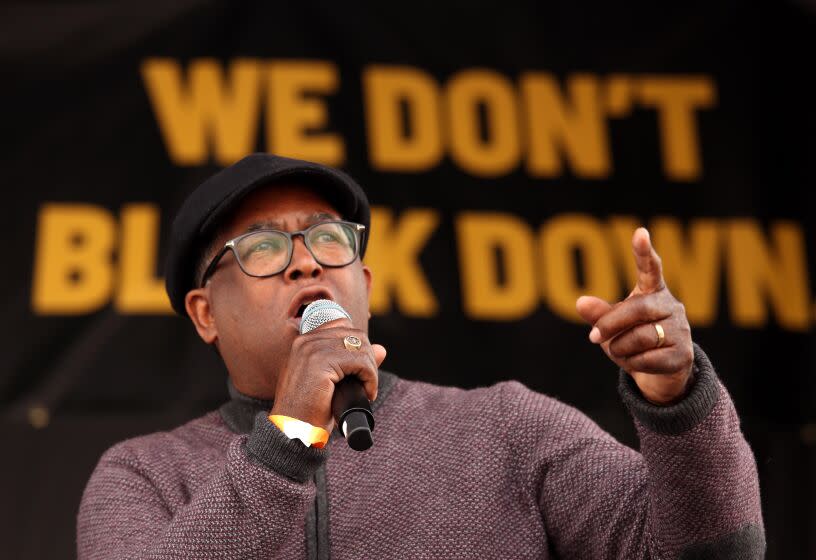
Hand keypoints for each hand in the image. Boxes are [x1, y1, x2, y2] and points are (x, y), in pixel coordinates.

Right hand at [270, 318, 386, 430]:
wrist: (292, 432)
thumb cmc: (309, 411)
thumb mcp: (333, 381)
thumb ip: (354, 362)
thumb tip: (381, 348)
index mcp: (305, 341)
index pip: (344, 327)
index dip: (359, 347)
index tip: (360, 371)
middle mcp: (307, 340)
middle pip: (356, 335)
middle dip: (368, 359)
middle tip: (367, 384)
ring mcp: (312, 349)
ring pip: (361, 347)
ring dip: (370, 370)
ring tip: (367, 390)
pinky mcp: (321, 363)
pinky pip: (360, 361)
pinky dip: (370, 378)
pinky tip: (366, 393)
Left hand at [575, 228, 693, 404]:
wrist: (658, 376)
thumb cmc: (631, 342)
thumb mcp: (611, 327)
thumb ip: (599, 314)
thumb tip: (580, 301)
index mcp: (653, 292)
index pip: (650, 268)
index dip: (644, 252)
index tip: (640, 233)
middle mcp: (671, 306)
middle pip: (639, 308)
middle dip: (611, 323)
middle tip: (593, 337)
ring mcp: (681, 330)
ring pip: (642, 336)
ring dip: (621, 348)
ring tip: (620, 352)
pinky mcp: (684, 355)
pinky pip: (649, 359)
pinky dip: (634, 364)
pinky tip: (637, 363)